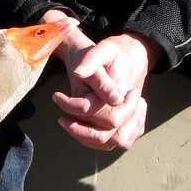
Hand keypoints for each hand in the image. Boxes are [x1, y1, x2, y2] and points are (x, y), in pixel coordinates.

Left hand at [42, 11, 159, 152]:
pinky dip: (99, 141)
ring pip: (112, 142)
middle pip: (106, 135)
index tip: (56, 97)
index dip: (72, 107)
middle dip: (80, 131)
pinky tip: (84, 128)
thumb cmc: (117, 52)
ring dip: (89, 138)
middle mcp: (130, 110)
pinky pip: (117, 141)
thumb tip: (78, 73)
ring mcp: (134, 119)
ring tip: (70, 125)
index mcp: (122, 93)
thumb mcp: (105, 49)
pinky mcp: (133, 123)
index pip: (96, 111)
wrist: (134, 56)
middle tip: (61, 119)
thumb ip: (92, 60)